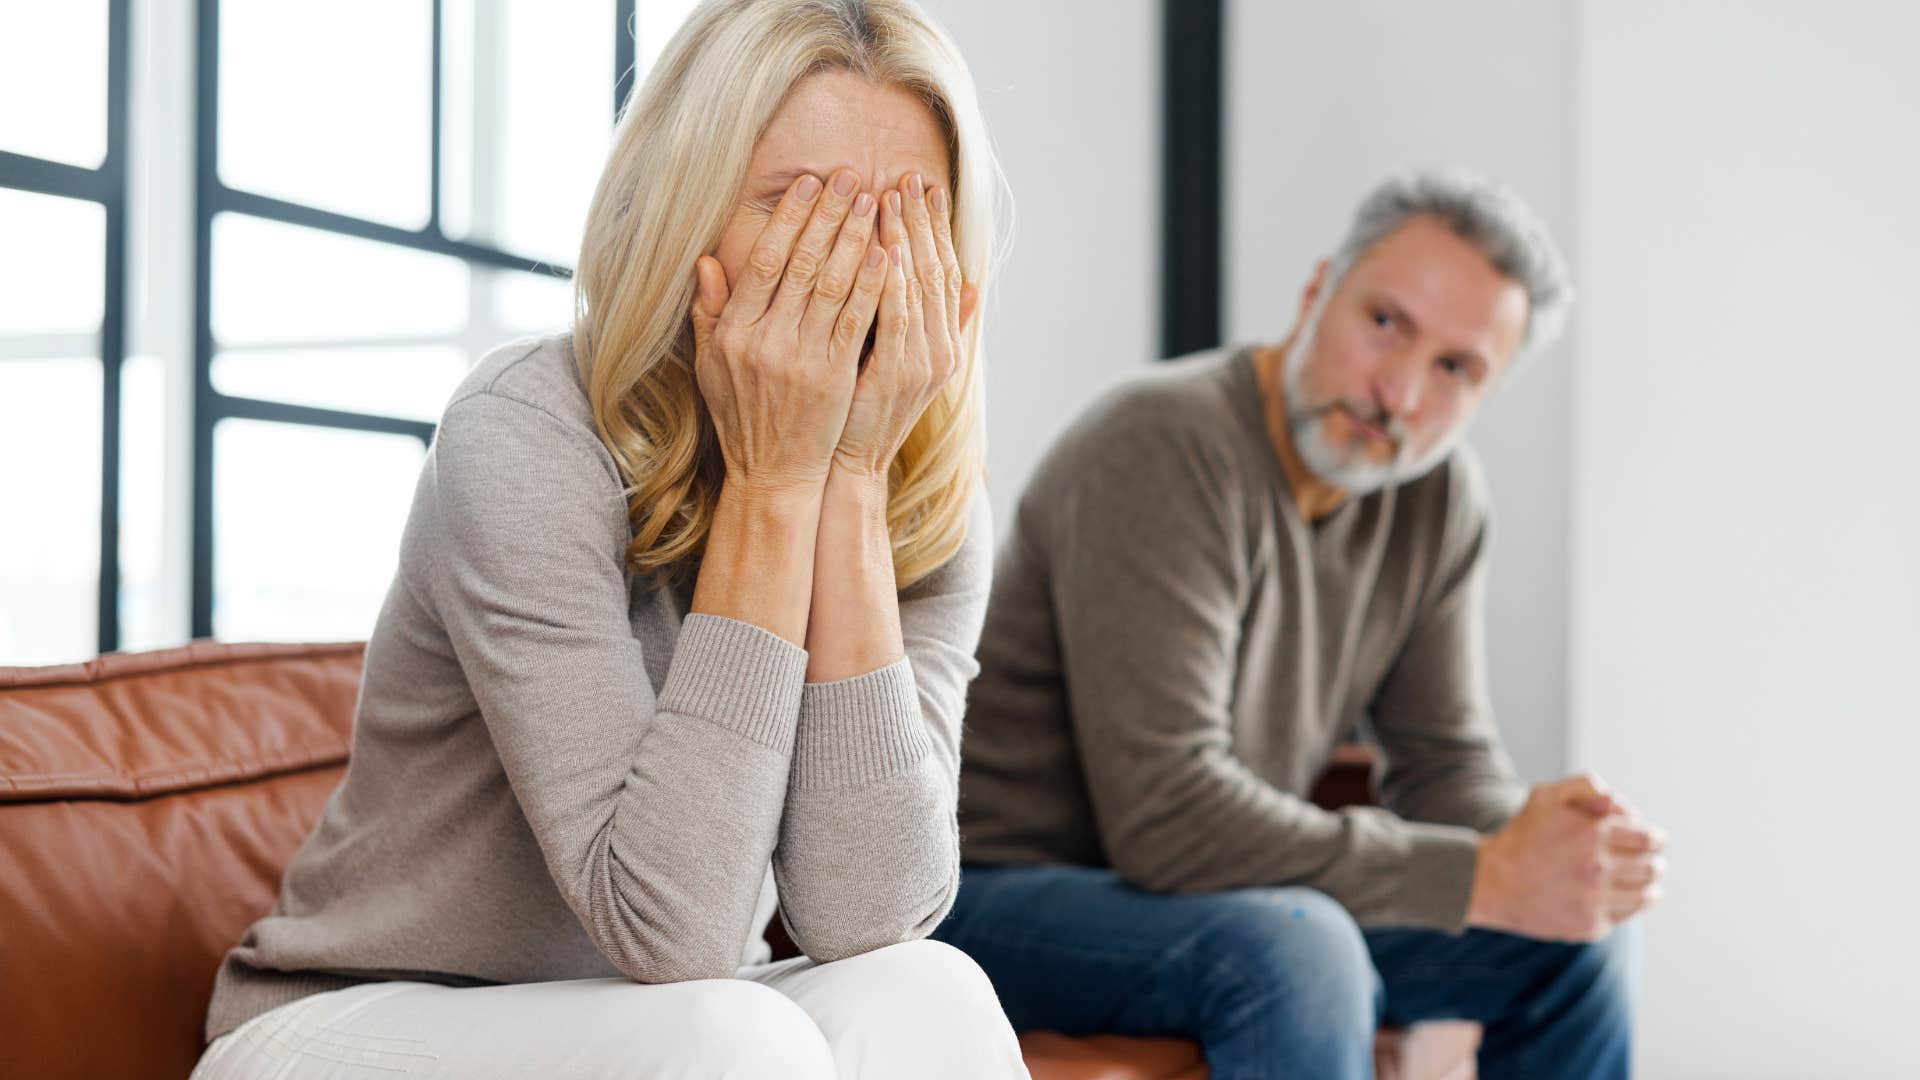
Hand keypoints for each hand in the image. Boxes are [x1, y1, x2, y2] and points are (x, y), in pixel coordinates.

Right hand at [689, 169, 887, 497]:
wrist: (772, 474)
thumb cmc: (742, 417)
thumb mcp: (710, 366)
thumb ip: (709, 312)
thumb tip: (705, 261)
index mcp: (733, 332)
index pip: (763, 261)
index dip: (789, 219)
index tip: (808, 184)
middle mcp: (763, 341)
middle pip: (801, 264)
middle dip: (828, 215)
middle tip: (850, 177)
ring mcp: (800, 359)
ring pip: (832, 285)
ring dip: (855, 238)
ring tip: (874, 201)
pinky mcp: (834, 377)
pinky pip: (857, 321)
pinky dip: (873, 285)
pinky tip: (888, 254)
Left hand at [831, 172, 976, 478]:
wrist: (848, 468)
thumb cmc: (856, 413)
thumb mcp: (890, 363)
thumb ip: (910, 320)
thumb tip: (952, 285)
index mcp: (938, 342)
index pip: (940, 270)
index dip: (932, 227)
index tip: (920, 186)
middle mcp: (938, 349)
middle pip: (934, 269)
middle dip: (921, 220)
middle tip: (910, 176)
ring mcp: (920, 363)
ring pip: (917, 286)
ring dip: (907, 238)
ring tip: (894, 196)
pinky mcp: (895, 375)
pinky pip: (895, 316)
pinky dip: (893, 280)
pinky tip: (886, 248)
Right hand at [1466, 773, 1668, 941]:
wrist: (1492, 882)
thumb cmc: (1522, 836)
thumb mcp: (1546, 796)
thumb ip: (1586, 787)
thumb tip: (1620, 803)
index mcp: (1593, 832)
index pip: (1650, 838)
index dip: (1656, 838)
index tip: (1654, 840)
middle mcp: (1598, 867)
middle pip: (1653, 867)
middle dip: (1655, 862)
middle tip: (1652, 862)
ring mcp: (1595, 900)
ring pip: (1646, 895)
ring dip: (1651, 887)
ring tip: (1646, 884)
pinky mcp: (1590, 925)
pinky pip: (1625, 916)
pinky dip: (1627, 906)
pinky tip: (1616, 897)